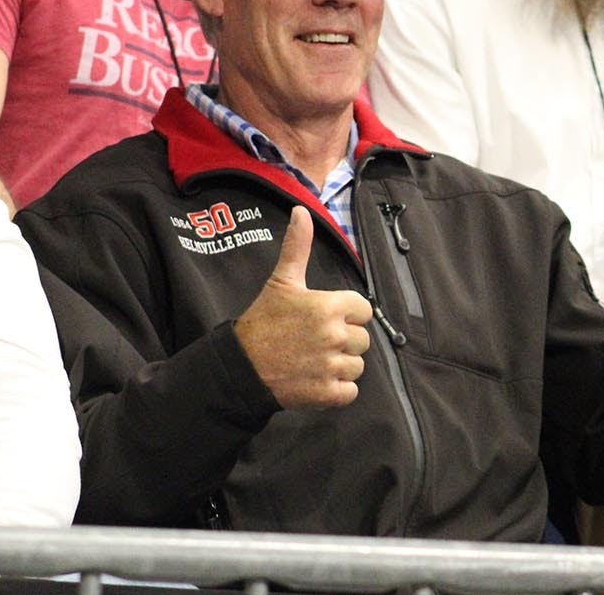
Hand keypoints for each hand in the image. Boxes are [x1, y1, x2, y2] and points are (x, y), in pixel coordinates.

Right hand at [233, 207, 371, 409]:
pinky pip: (350, 391)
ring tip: (313, 360)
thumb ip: (297, 247)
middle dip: (343, 342)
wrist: (240, 367)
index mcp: (330, 306)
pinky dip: (337, 390)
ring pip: (357, 366)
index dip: (347, 315)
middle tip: (314, 342)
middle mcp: (335, 335)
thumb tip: (301, 210)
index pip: (363, 310)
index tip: (324, 319)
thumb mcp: (281, 281)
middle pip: (363, 340)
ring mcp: (332, 366)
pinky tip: (315, 379)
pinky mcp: (328, 393)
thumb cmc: (263, 321)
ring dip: (340, 366)